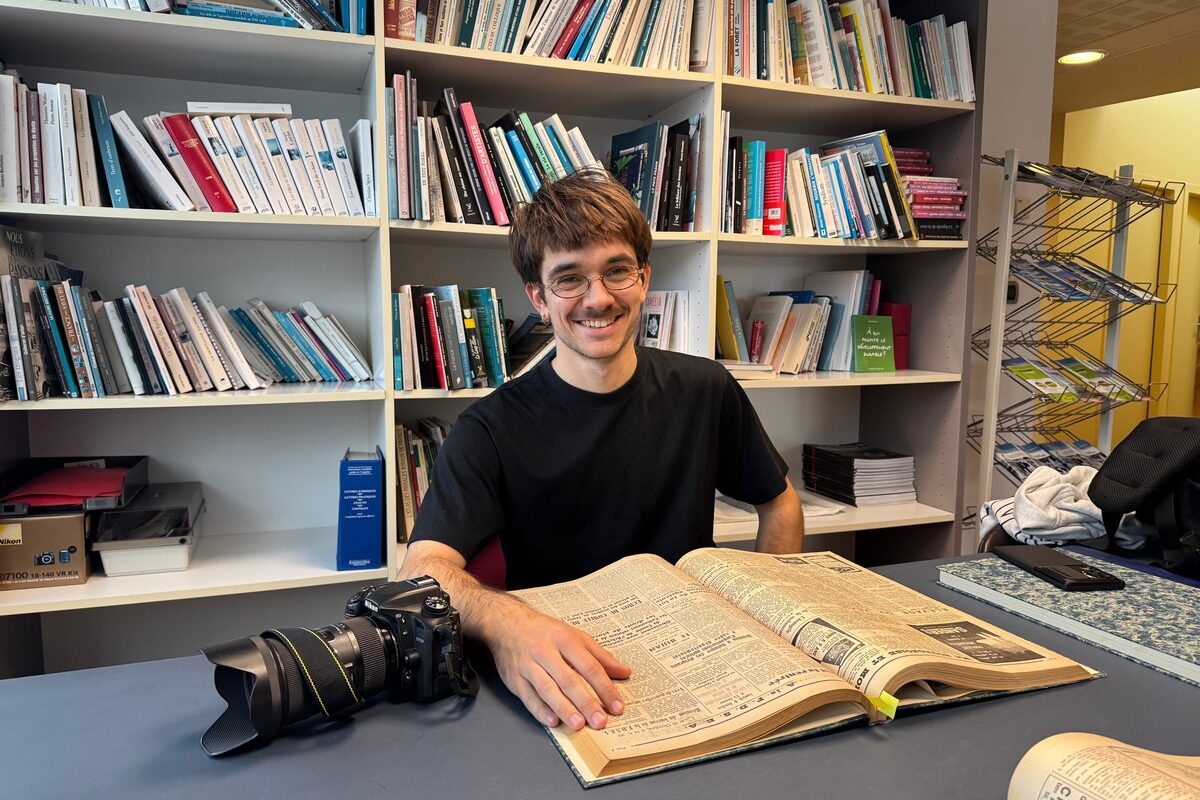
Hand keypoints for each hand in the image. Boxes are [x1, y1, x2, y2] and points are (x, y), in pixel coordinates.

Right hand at [487, 604, 630, 730]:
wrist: (506, 624)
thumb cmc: (545, 632)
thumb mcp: (575, 636)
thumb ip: (600, 656)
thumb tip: (625, 672)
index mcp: (565, 640)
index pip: (589, 666)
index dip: (604, 687)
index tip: (616, 706)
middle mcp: (546, 652)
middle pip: (569, 679)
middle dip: (586, 702)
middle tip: (600, 721)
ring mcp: (528, 666)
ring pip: (548, 689)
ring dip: (564, 708)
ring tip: (578, 724)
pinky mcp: (515, 679)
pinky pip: (528, 697)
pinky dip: (540, 710)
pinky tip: (552, 721)